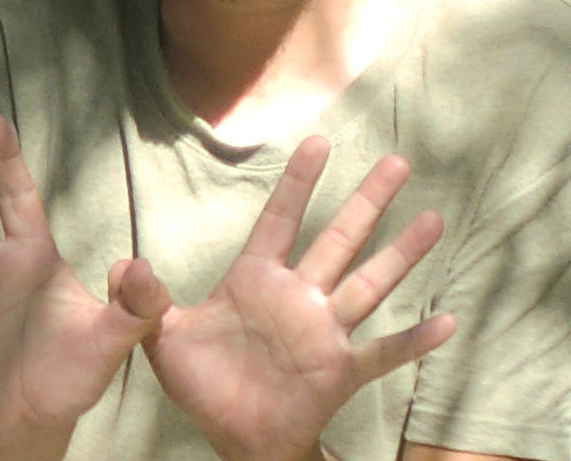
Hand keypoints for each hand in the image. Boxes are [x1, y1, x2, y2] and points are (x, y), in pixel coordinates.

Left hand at [126, 135, 453, 460]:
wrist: (235, 439)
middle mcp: (299, 296)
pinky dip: (414, 339)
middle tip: (398, 159)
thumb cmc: (205, 384)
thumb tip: (122, 264)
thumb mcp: (163, 340)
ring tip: (433, 219)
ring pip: (369, 282)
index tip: (320, 140)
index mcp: (257, 280)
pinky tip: (448, 321)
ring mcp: (324, 331)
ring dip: (401, 254)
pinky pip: (383, 352)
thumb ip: (144, 301)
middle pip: (338, 238)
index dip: (299, 182)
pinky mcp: (340, 370)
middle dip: (366, 201)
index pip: (279, 219)